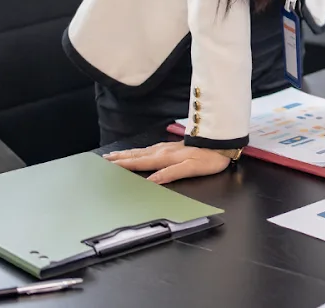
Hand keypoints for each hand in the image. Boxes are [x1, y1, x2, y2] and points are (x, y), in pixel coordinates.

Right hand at [105, 141, 230, 183]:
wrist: (222, 143)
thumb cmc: (209, 158)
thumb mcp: (191, 168)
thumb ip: (170, 173)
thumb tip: (150, 180)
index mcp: (165, 158)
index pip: (139, 162)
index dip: (123, 164)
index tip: (107, 164)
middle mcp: (163, 151)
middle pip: (137, 155)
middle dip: (119, 157)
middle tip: (103, 159)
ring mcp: (167, 147)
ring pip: (142, 151)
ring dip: (126, 153)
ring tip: (114, 155)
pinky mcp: (172, 147)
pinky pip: (149, 149)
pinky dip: (138, 151)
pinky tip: (137, 152)